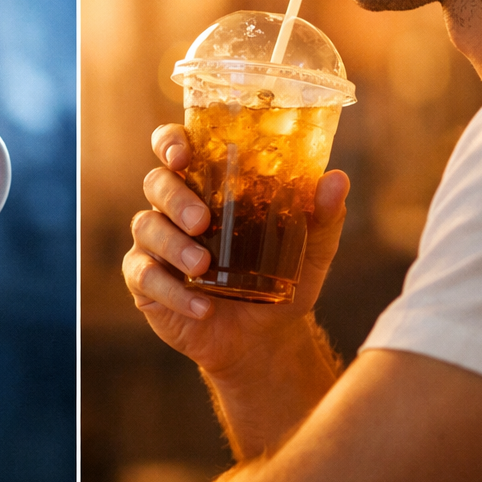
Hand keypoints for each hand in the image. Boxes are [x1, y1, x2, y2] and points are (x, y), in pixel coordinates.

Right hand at [123, 123, 349, 381]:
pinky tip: (201, 307)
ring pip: (146, 228)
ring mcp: (156, 243)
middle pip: (156, 183)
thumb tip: (337, 180)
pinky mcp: (146, 282)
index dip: (170, 143)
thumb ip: (322, 216)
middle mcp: (174, 207)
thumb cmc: (282, 278)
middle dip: (175, 198)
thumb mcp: (310, 250)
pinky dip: (173, 292)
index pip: (174, 147)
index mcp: (206, 184)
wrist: (264, 338)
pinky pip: (144, 277)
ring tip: (203, 266)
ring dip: (173, 245)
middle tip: (202, 221)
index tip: (182, 156)